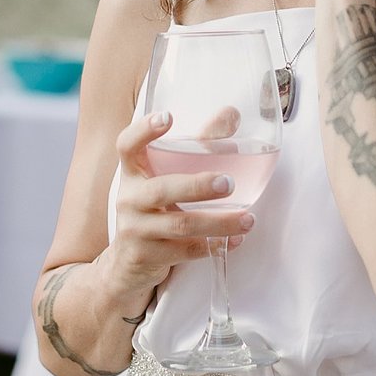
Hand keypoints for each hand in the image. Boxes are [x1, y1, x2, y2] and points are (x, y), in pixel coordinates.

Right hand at [104, 112, 256, 289]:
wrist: (127, 262)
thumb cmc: (156, 209)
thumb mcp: (168, 177)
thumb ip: (198, 146)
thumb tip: (231, 114)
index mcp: (133, 173)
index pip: (127, 147)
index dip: (143, 131)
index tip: (167, 117)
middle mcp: (129, 199)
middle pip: (160, 190)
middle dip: (197, 186)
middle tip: (229, 183)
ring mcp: (135, 230)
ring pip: (180, 225)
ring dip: (219, 222)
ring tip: (248, 219)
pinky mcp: (146, 256)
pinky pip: (186, 251)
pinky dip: (215, 245)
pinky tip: (236, 239)